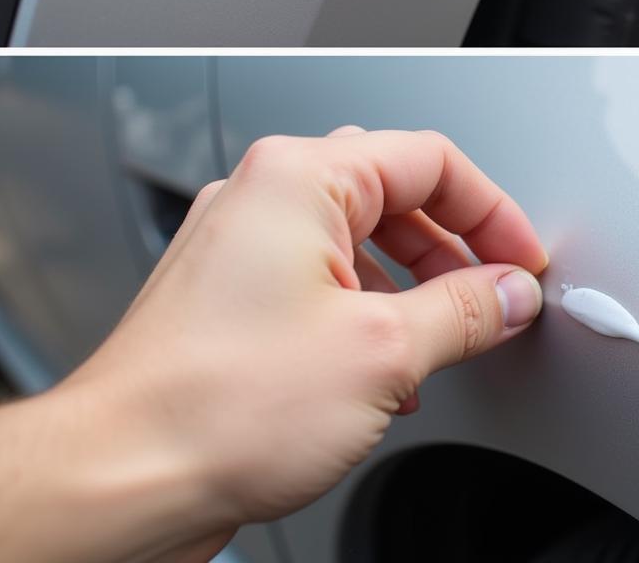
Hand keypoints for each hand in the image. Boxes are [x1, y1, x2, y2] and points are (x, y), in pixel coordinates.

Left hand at [0, 128, 546, 562]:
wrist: (117, 478)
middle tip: (494, 291)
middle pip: (395, 193)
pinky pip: (322, 278)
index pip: (430, 160)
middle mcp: (265, 196)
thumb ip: (464, 310)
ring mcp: (243, 245)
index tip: (520, 258)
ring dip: (414, 284)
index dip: (492, 210)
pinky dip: (369, 310)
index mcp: (301, 178)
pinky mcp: (233, 294)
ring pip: (359, 239)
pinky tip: (387, 368)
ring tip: (447, 336)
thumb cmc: (213, 407)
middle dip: (454, 246)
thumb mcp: (381, 352)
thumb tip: (507, 293)